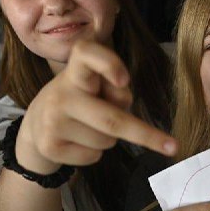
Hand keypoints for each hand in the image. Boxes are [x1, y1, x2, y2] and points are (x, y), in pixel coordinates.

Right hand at [15, 40, 176, 174]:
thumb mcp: (95, 87)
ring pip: (106, 140)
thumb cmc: (80, 100)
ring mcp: (52, 120)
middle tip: (173, 146)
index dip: (108, 64)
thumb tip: (122, 101)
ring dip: (112, 139)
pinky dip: (95, 154)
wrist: (36, 126)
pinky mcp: (49, 146)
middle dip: (146, 135)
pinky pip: (93, 156)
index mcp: (76, 70)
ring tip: (91, 127)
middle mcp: (61, 91)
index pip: (87, 54)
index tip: (125, 80)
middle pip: (111, 118)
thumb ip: (114, 89)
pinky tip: (78, 142)